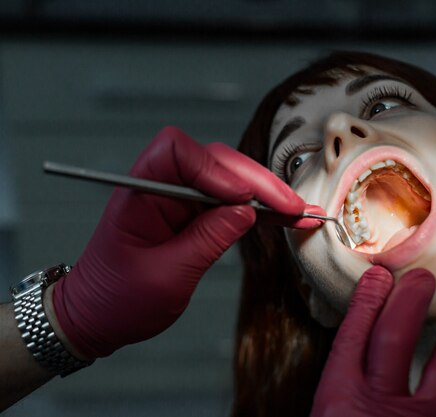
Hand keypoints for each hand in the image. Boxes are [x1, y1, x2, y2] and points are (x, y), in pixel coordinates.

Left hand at [52, 126, 311, 358]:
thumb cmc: (117, 300)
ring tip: (299, 211)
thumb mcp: (167, 276)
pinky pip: (230, 201)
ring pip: (230, 177)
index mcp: (139, 193)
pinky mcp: (194, 214)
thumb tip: (247, 212)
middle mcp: (160, 187)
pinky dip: (259, 208)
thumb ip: (208, 239)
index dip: (214, 168)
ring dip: (265, 193)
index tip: (241, 198)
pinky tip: (287, 216)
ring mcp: (179, 199)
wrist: (98, 317)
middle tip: (291, 206)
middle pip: (215, 161)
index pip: (176, 151)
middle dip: (256, 181)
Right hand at [311, 266, 435, 416]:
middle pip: (395, 337)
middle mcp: (377, 407)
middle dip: (410, 299)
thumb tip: (356, 361)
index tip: (378, 277)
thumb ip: (339, 392)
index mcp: (339, 400)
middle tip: (423, 279)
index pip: (353, 335)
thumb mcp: (327, 415)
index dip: (367, 299)